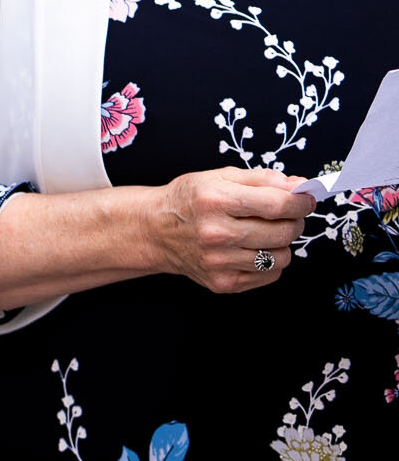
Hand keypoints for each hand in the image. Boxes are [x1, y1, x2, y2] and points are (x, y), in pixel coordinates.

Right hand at [148, 167, 315, 292]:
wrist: (154, 230)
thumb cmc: (188, 200)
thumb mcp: (219, 177)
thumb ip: (262, 179)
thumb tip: (300, 186)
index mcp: (214, 201)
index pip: (277, 204)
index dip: (301, 201)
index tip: (307, 199)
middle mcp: (216, 234)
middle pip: (283, 232)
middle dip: (293, 220)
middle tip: (284, 214)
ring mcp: (219, 262)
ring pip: (281, 257)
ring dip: (281, 243)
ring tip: (263, 233)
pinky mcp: (223, 283)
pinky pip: (269, 275)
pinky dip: (268, 262)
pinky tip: (251, 249)